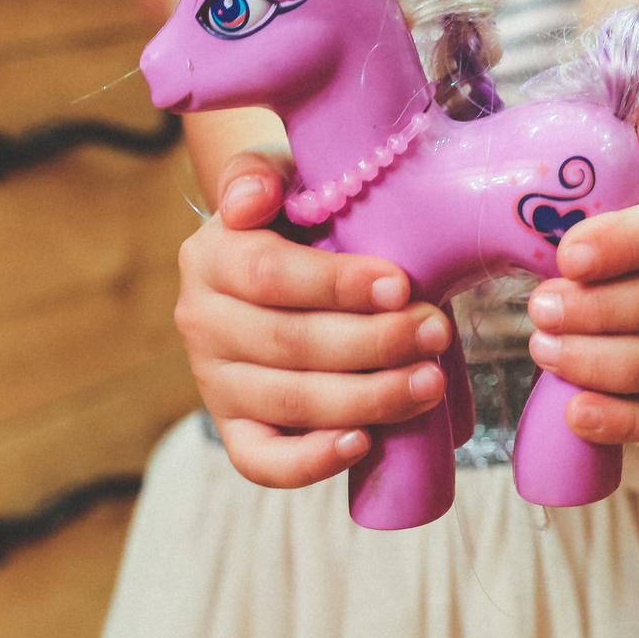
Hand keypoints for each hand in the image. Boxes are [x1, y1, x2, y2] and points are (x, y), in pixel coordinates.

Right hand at [176, 150, 452, 487]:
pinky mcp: (233, 426)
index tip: (402, 285)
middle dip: (373, 343)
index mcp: (212, 256)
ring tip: (428, 383)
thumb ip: (256, 175)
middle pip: (288, 344)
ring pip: (288, 403)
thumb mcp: (278, 177)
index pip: (270, 275)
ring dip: (367, 398)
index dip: (338, 285)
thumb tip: (249, 201)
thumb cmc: (293, 215)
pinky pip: (261, 460)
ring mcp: (215, 381)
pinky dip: (311, 462)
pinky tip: (363, 443)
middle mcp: (202, 322)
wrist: (272, 255)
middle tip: (436, 333)